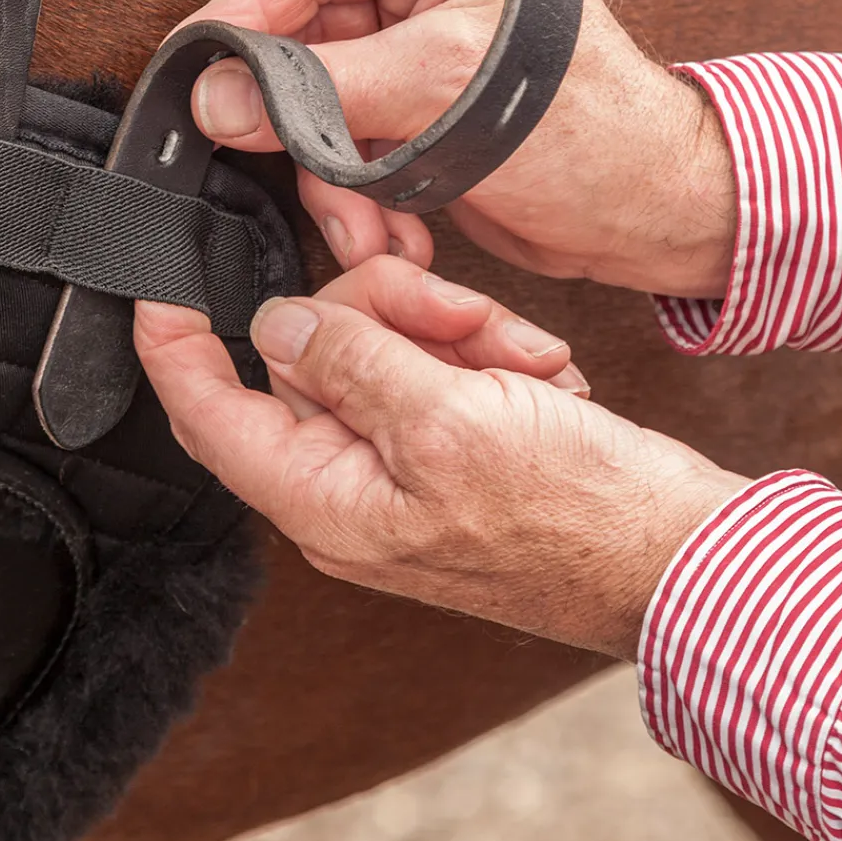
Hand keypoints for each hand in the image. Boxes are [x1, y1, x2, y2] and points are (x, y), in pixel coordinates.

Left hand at [134, 257, 746, 658]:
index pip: (210, 414)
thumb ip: (350, 364)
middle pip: (309, 353)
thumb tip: (274, 323)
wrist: (680, 553)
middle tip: (459, 320)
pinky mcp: (448, 443)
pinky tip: (538, 378)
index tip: (161, 287)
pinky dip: (484, 353)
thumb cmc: (578, 517)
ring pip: (379, 345)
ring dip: (452, 330)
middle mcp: (348, 485)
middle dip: (386, 311)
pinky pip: (434, 365)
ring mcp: (399, 464)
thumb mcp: (449, 423)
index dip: (173, 347)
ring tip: (520, 363)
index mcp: (324, 498)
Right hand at [179, 0, 738, 297]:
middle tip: (268, 148)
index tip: (208, 60)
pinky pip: (351, 150)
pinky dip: (359, 197)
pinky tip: (391, 228)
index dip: (253, 6)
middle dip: (298, 114)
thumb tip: (225, 93)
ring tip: (362, 218)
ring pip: (323, 105)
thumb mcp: (444, 92)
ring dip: (332, 174)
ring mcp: (425, 58)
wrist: (650, 218)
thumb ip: (322, 89)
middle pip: (310, 35)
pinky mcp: (422, 119)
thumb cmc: (596, 133)